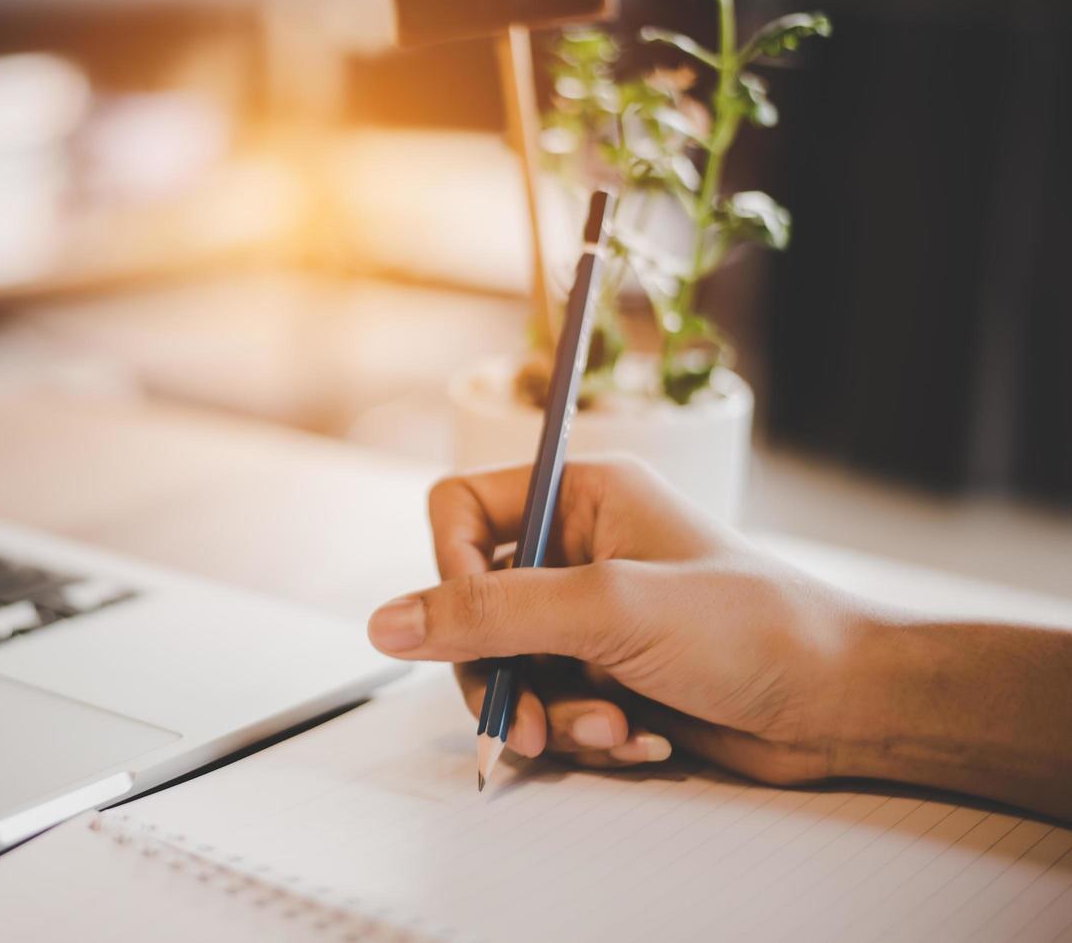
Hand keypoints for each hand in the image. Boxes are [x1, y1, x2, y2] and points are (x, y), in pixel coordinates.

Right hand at [366, 457, 870, 784]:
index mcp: (580, 496)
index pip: (459, 511)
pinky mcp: (607, 675)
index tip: (475, 625)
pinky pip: (549, 708)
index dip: (448, 570)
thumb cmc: (753, 629)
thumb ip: (491, 613)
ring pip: (508, 670)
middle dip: (502, 674)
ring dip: (551, 715)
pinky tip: (641, 736)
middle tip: (530, 721)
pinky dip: (586, 734)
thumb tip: (387, 620)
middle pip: (472, 608)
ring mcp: (591, 618)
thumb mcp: (608, 610)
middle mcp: (578, 550)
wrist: (843, 706)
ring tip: (612, 729)